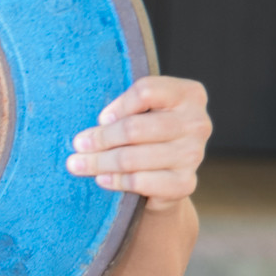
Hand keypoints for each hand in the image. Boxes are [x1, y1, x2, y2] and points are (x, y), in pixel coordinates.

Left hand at [65, 75, 210, 211]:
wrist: (166, 178)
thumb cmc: (147, 135)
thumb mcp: (140, 112)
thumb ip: (124, 110)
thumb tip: (96, 129)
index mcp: (189, 94)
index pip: (146, 91)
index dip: (118, 106)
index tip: (101, 119)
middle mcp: (198, 123)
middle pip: (134, 128)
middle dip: (100, 138)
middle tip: (77, 144)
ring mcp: (194, 155)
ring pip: (132, 157)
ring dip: (99, 162)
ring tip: (77, 164)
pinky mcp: (185, 183)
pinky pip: (140, 181)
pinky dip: (116, 180)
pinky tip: (101, 179)